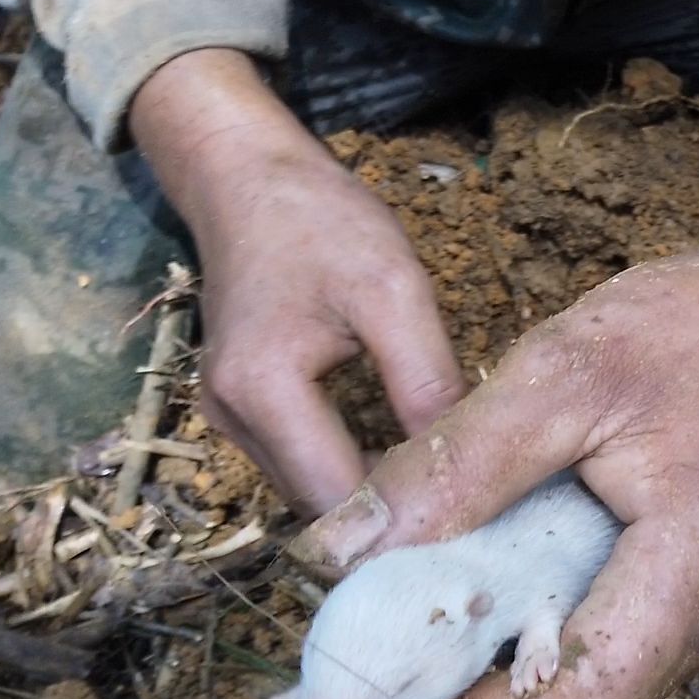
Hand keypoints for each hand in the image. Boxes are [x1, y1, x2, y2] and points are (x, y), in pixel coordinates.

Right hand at [131, 51, 466, 513]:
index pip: (339, 498)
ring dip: (369, 494)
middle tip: (468, 507)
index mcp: (263, 388)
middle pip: (322, 506)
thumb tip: (460, 465)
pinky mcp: (237, 412)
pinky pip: (300, 465)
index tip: (472, 518)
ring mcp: (227, 418)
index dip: (405, 517)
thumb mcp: (394, 290)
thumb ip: (425, 380)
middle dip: (390, 512)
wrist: (246, 180)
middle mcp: (231, 418)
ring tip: (439, 481)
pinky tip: (398, 455)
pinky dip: (347, 469)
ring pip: (310, 492)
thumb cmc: (321, 222)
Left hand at [288, 110, 698, 698]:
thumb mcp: (557, 374)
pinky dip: (551, 650)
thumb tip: (337, 555)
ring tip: (420, 639)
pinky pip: (628, 658)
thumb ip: (451, 467)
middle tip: (377, 678)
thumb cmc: (690, 331)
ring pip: (607, 696)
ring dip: (510, 687)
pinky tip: (494, 602)